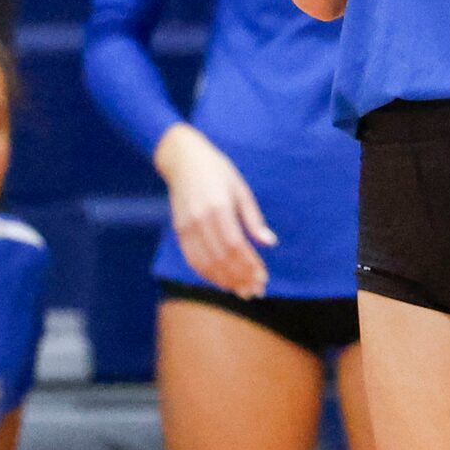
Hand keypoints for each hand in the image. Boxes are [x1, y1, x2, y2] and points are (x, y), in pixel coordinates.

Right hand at [153, 125, 274, 299]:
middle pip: (221, 258)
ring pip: (205, 263)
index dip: (250, 265)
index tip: (263, 278)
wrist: (183, 158)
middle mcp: (200, 219)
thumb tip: (270, 243)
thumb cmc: (218, 171)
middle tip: (256, 291)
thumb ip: (253, 219)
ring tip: (241, 291)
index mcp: (219, 207)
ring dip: (224, 281)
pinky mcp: (179, 230)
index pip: (236, 246)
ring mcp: (187, 226)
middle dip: (240, 278)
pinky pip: (192, 259)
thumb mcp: (241, 189)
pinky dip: (207, 274)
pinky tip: (221, 281)